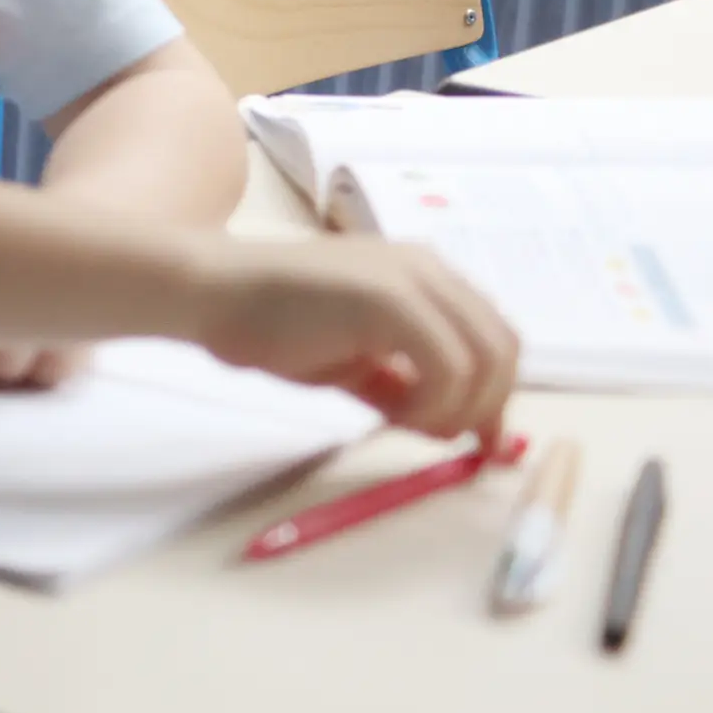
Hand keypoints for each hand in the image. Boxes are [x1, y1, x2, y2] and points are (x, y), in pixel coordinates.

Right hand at [191, 235, 523, 442]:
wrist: (211, 293)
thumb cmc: (268, 324)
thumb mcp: (354, 360)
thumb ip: (403, 382)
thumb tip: (452, 425)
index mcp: (422, 275)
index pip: (489, 335)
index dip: (494, 393)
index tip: (479, 440)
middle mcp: (428, 268)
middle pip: (501, 347)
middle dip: (488, 405)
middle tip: (457, 444)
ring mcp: (412, 279)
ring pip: (485, 357)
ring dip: (461, 407)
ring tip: (412, 425)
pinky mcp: (392, 299)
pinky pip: (449, 366)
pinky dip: (435, 403)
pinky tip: (394, 414)